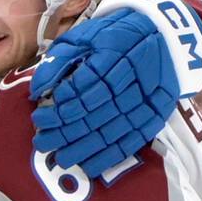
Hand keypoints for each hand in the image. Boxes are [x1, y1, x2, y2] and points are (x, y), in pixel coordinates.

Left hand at [30, 8, 185, 177]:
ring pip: (111, 130)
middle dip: (64, 131)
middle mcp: (132, 76)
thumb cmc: (115, 35)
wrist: (164, 33)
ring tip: (59, 159)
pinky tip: (90, 166)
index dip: (59, 107)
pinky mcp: (156, 114)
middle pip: (94, 112)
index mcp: (113, 51)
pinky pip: (132, 141)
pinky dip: (110, 156)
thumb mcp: (86, 35)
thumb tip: (37, 90)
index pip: (81, 88)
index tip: (39, 118)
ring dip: (83, 148)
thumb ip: (60, 60)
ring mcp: (147, 98)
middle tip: (42, 143)